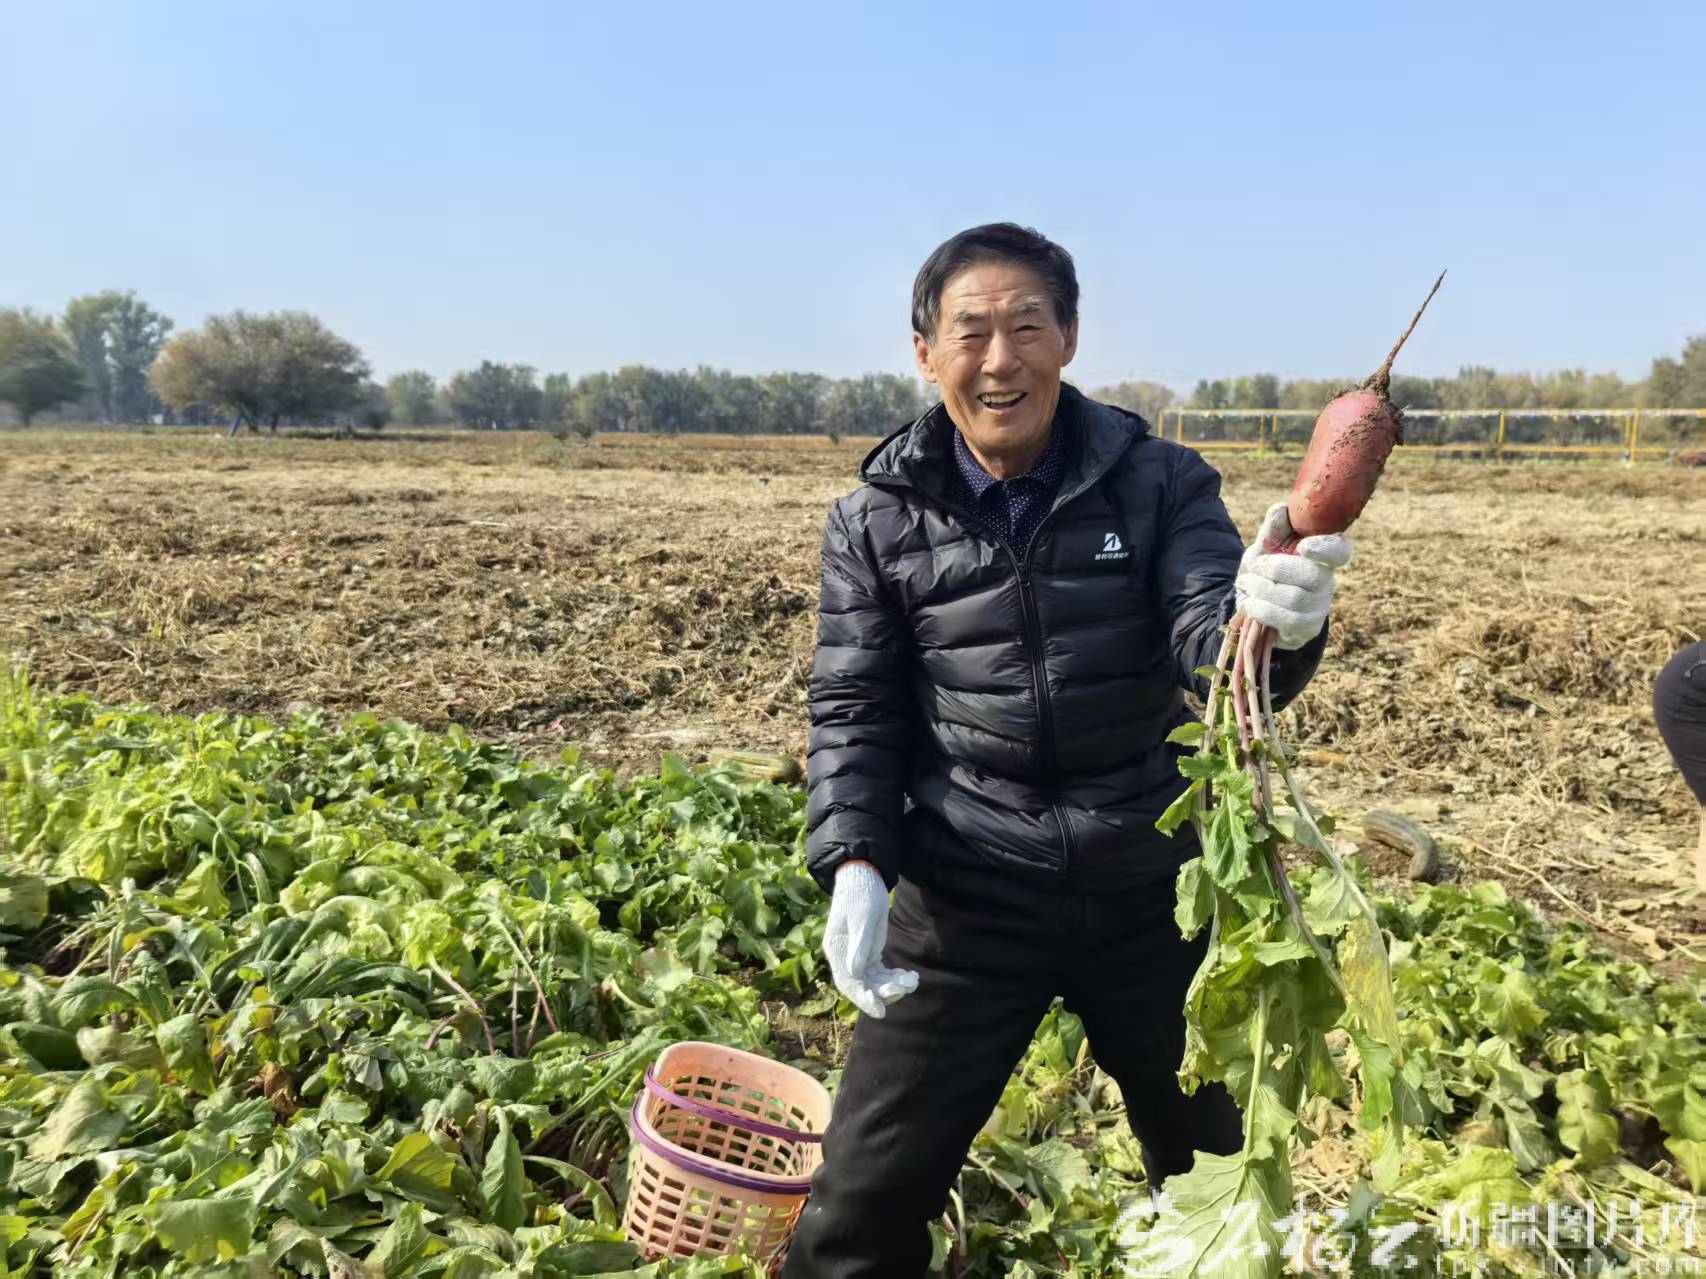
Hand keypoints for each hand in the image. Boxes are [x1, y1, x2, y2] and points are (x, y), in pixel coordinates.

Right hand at [822, 861, 918, 1018]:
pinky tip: (910, 976)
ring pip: (873, 981)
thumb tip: (855, 974)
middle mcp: (844, 957)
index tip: (881, 1011)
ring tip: (912, 979)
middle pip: (862, 986)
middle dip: (884, 992)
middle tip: (906, 987)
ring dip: (893, 985)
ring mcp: (856, 956)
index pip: (848, 983)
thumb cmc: (861, 894)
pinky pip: (880, 973)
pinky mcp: (868, 952)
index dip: (863, 999)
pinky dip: (894, 978)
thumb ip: (859, 947)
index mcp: (837, 950)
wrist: (863, 876)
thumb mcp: (862, 919)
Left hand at [1235, 503, 1351, 649]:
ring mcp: (1320, 607)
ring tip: (1246, 584)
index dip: (1327, 548)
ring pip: (1296, 598)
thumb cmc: (1264, 571)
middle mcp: (1327, 582)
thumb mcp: (1264, 547)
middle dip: (1276, 569)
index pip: (1340, 551)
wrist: (1251, 605)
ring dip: (1262, 589)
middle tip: (1254, 567)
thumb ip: (1273, 529)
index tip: (1303, 546)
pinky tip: (1250, 605)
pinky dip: (1263, 610)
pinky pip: (1288, 620)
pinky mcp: (1307, 629)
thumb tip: (1282, 509)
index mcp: (1321, 557)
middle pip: (1313, 575)